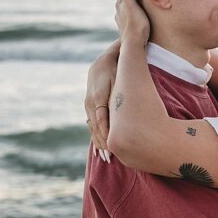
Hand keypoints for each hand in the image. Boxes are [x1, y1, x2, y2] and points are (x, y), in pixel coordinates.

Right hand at [85, 40, 119, 156]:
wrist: (107, 57)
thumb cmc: (117, 63)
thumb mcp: (119, 69)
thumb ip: (122, 81)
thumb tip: (129, 86)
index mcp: (97, 96)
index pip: (101, 120)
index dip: (107, 135)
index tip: (113, 147)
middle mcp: (90, 102)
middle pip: (96, 128)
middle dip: (102, 144)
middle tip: (110, 159)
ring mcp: (89, 105)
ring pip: (93, 128)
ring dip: (99, 143)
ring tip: (106, 158)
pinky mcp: (91, 107)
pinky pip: (92, 125)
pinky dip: (96, 137)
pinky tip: (100, 149)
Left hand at [109, 0, 150, 45]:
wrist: (135, 44)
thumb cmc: (135, 23)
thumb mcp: (129, 2)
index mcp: (120, 5)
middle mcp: (119, 14)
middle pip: (124, 3)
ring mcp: (122, 23)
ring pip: (127, 12)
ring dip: (132, 8)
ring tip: (140, 5)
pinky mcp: (127, 31)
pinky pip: (130, 21)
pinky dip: (134, 17)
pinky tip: (139, 19)